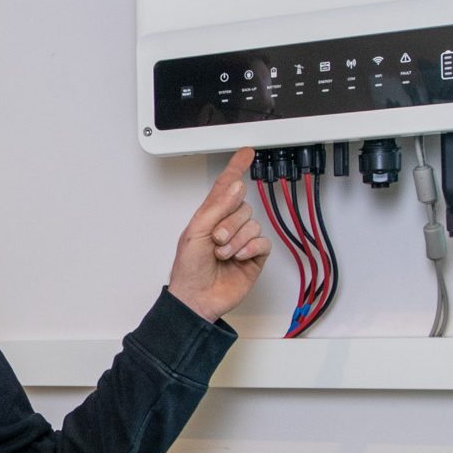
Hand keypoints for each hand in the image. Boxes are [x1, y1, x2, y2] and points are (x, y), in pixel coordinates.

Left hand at [169, 148, 270, 322]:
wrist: (196, 298)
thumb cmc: (188, 269)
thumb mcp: (196, 232)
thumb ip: (217, 207)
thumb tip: (236, 186)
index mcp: (210, 216)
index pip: (225, 187)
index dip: (236, 168)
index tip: (246, 153)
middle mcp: (227, 226)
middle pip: (243, 206)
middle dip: (230, 223)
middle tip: (217, 240)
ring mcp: (241, 241)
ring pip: (253, 224)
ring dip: (237, 239)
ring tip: (223, 254)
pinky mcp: (254, 257)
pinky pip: (264, 242)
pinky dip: (251, 248)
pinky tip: (239, 257)